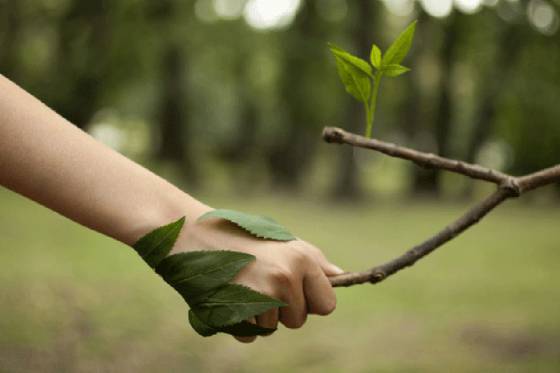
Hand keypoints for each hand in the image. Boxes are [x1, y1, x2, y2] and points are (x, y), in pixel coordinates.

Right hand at [170, 210, 343, 342]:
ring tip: (242, 284)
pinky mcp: (236, 313)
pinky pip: (250, 335)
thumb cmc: (241, 236)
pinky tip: (230, 296)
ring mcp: (260, 297)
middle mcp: (285, 278)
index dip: (312, 301)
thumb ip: (312, 261)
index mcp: (301, 259)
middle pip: (299, 320)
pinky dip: (241, 323)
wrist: (193, 233)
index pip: (327, 304)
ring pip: (273, 328)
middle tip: (261, 282)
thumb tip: (341, 276)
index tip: (296, 291)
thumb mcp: (281, 241)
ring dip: (260, 315)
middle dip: (283, 309)